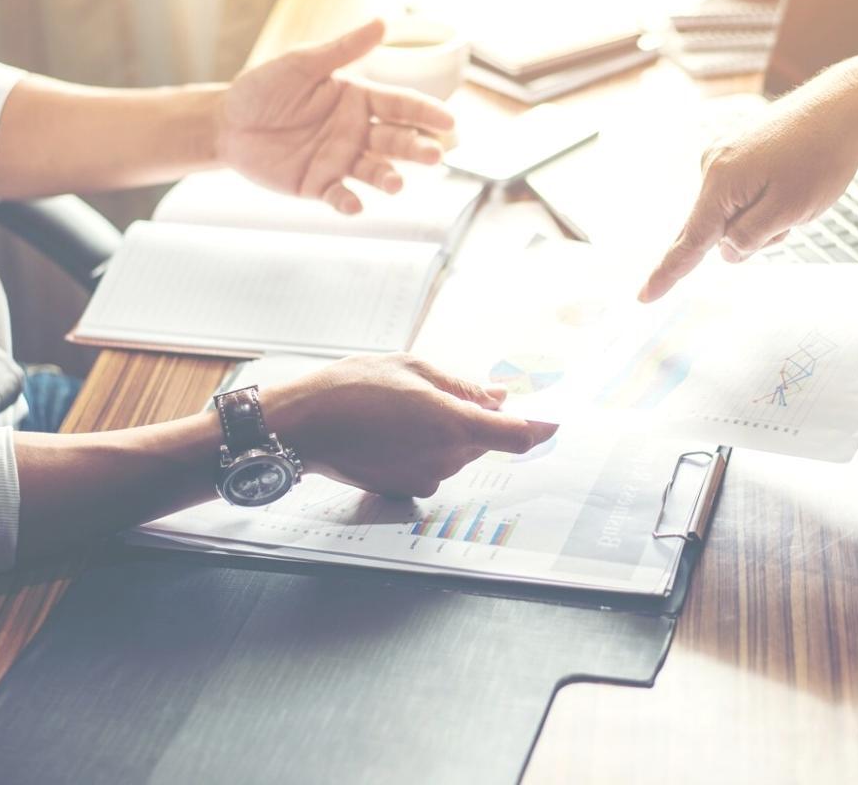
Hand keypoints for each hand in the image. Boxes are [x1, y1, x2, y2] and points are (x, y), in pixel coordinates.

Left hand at [216, 20, 457, 214]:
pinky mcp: (318, 184)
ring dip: (388, 178)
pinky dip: (348, 202)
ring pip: (375, 171)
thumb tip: (382, 23)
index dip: (425, 112)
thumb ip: (342, 49)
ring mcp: (340, 160)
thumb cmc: (263, 88)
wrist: (225, 123)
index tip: (448, 120)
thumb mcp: (301, 63)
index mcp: (358, 98)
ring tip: (396, 183)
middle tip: (434, 155)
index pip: (400, 104)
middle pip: (396, 141)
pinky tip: (353, 203)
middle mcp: (357, 131)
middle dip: (417, 148)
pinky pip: (339, 195)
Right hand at [263, 354, 556, 496]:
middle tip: (434, 392)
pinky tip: (389, 429)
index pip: (516, 436)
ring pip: (456, 452)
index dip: (540, 428)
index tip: (555, 422)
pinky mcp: (404, 489)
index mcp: (453, 425)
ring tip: (399, 408)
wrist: (302, 426)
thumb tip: (498, 396)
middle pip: (483, 440)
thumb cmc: (352, 389)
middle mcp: (445, 459)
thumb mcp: (413, 368)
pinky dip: (421, 447)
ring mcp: (425, 478)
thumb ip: (462, 386)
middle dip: (473, 417)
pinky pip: (430, 466)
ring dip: (443, 431)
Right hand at [639, 48, 857, 301]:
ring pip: (734, 214)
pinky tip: (790, 182)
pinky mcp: (736, 151)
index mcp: (720, 183)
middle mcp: (712, 166)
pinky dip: (763, 201)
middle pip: (715, 228)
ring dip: (763, 218)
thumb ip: (750, 238)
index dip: (668, 274)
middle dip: (748, 237)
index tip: (643, 298)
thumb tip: (725, 251)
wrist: (841, 106)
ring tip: (798, 191)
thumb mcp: (789, 210)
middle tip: (791, 216)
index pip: (690, 242)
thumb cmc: (820, 157)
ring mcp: (723, 155)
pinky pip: (741, 195)